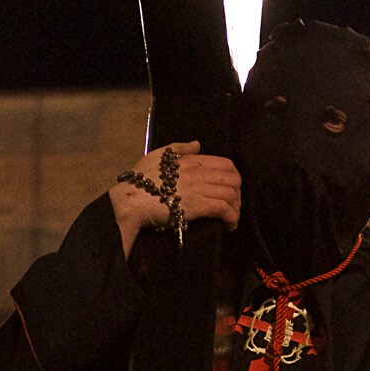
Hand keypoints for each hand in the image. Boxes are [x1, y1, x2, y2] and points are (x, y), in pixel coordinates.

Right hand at [108, 141, 240, 255]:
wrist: (131, 201)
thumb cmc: (140, 181)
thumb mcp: (157, 156)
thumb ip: (179, 149)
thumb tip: (197, 144)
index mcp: (191, 160)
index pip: (226, 164)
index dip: (234, 178)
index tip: (231, 190)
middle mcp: (199, 171)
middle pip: (234, 179)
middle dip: (238, 194)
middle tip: (232, 207)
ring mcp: (199, 188)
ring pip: (232, 195)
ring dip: (236, 209)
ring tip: (231, 220)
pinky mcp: (198, 206)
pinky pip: (225, 209)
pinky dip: (232, 218)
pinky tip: (229, 226)